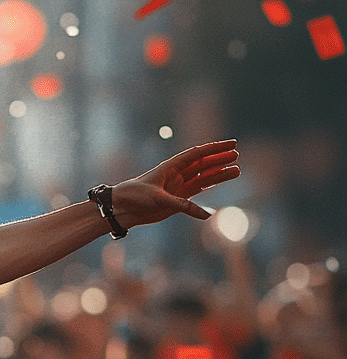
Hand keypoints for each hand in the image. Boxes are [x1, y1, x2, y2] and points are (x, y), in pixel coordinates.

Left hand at [112, 139, 240, 229]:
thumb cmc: (134, 197)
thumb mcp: (157, 199)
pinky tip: (221, 187)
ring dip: (219, 174)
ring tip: (237, 171)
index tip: (232, 143)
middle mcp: (176, 175)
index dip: (215, 148)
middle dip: (220, 159)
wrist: (122, 209)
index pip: (197, 154)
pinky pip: (197, 192)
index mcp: (170, 166)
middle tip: (236, 155)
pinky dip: (210, 189)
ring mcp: (178, 187)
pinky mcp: (177, 200)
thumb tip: (205, 215)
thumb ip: (181, 205)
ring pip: (203, 178)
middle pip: (203, 164)